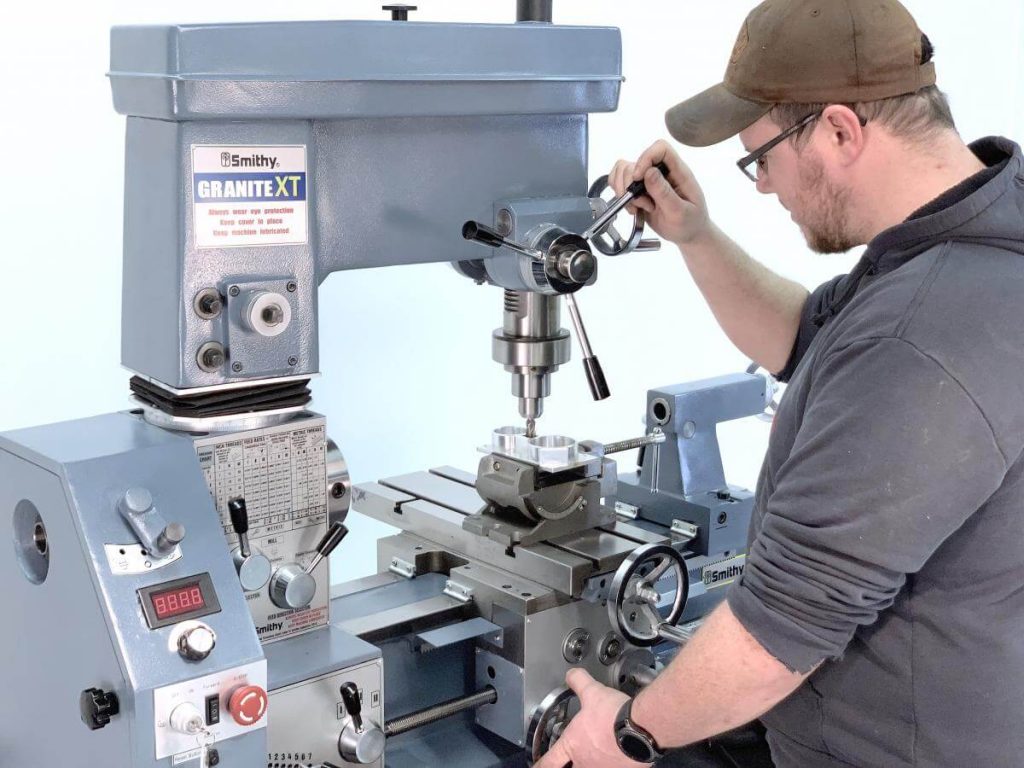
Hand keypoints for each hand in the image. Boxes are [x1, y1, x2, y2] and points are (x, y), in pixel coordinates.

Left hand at [534, 668, 649, 767]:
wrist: (641, 729)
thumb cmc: (614, 715)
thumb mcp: (592, 692)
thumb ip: (579, 682)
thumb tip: (572, 675)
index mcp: (572, 745)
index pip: (548, 762)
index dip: (541, 765)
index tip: (538, 766)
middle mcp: (585, 763)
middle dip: (567, 766)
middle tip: (567, 761)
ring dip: (589, 764)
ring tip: (595, 756)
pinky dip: (611, 765)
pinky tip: (616, 758)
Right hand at [607, 140, 710, 245]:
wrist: (689, 235)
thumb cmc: (691, 223)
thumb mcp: (680, 212)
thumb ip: (665, 192)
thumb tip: (649, 172)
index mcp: (678, 172)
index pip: (661, 149)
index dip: (646, 158)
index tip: (638, 178)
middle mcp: (663, 172)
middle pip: (637, 161)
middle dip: (631, 183)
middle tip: (641, 202)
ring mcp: (650, 180)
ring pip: (625, 170)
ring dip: (625, 190)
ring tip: (638, 207)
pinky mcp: (641, 190)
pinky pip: (621, 182)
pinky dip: (621, 195)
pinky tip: (633, 208)